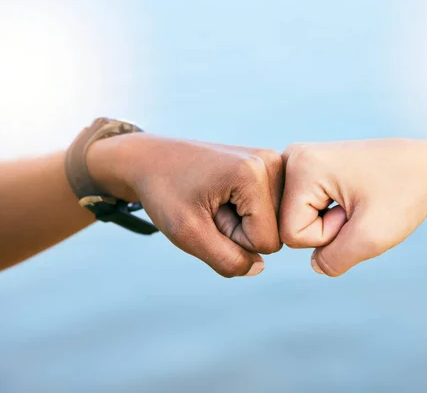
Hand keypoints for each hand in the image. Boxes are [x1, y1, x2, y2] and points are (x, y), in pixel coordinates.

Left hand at [88, 134, 283, 276]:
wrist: (152, 160)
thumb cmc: (165, 193)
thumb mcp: (187, 234)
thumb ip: (226, 260)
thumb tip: (259, 267)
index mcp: (253, 173)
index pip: (267, 242)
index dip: (232, 240)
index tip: (207, 213)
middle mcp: (272, 162)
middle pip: (275, 232)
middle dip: (240, 231)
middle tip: (210, 207)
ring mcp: (274, 162)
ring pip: (274, 223)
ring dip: (242, 223)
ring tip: (215, 201)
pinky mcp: (271, 166)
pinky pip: (270, 211)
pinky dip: (246, 212)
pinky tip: (225, 196)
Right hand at [279, 139, 426, 275]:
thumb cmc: (406, 195)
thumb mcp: (371, 239)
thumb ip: (333, 261)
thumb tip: (315, 264)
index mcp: (300, 165)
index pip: (292, 234)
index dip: (329, 235)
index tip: (358, 211)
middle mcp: (292, 157)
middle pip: (290, 225)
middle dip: (327, 229)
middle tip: (360, 207)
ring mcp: (301, 161)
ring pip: (299, 220)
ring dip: (331, 223)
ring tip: (359, 202)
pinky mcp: (311, 169)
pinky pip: (308, 211)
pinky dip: (332, 215)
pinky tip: (354, 199)